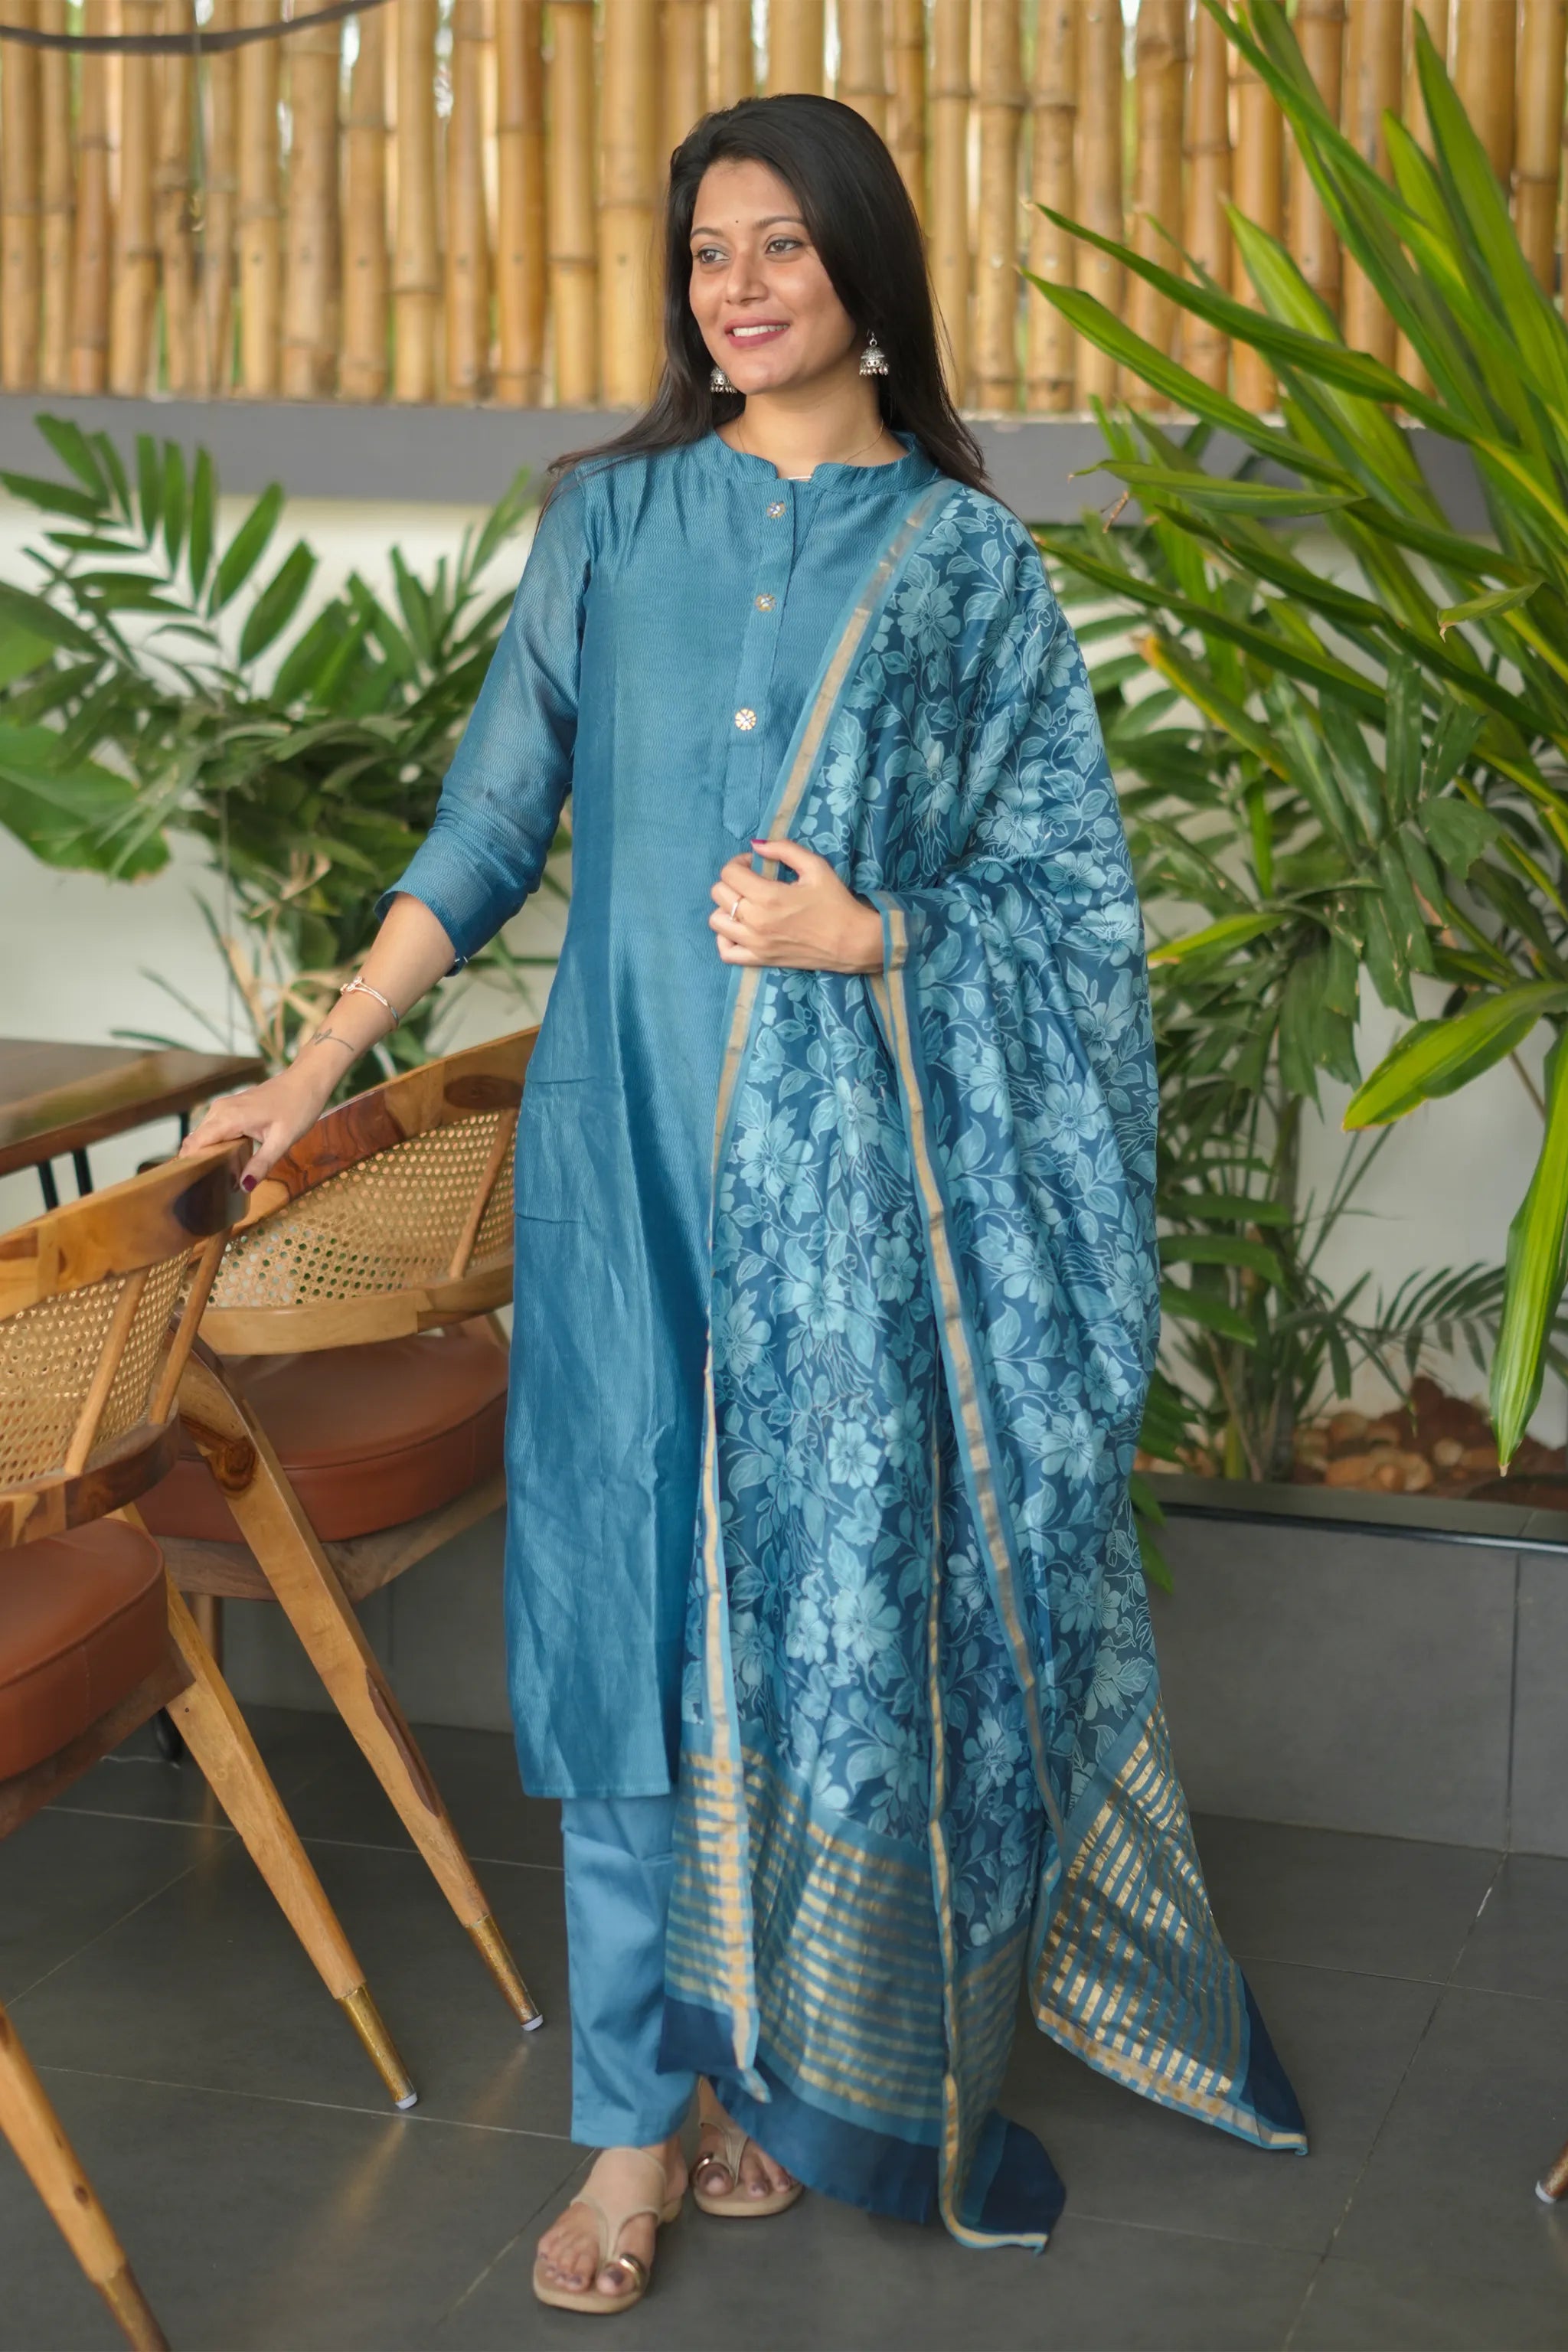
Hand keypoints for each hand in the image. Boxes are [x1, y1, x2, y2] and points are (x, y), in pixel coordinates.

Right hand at [179, 1053, 342, 1189]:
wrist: (306, 1081)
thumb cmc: (298, 1107)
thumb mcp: (282, 1140)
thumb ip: (261, 1163)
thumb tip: (244, 1186)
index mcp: (229, 1117)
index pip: (194, 1144)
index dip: (190, 1165)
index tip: (194, 1185)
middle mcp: (220, 1110)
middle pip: (195, 1142)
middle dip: (198, 1163)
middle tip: (210, 1189)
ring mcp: (224, 1107)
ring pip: (204, 1136)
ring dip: (208, 1155)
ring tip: (218, 1179)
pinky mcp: (230, 1108)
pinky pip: (214, 1129)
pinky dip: (216, 1145)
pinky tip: (228, 1161)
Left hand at [710, 838, 884, 974]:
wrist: (852, 941)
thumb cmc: (836, 903)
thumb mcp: (816, 866)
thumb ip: (784, 849)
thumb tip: (756, 845)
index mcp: (769, 896)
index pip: (729, 873)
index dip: (739, 863)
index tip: (754, 865)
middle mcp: (756, 921)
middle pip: (718, 893)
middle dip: (732, 881)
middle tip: (751, 882)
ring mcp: (755, 944)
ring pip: (716, 921)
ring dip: (726, 908)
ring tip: (746, 905)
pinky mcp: (760, 960)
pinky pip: (726, 952)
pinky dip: (726, 939)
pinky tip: (740, 930)